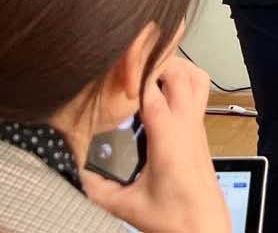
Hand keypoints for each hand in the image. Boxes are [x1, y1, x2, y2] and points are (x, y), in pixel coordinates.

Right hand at [84, 56, 229, 232]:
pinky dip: (184, 81)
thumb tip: (72, 169)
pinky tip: (161, 93)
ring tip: (147, 73)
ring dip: (174, 67)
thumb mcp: (125, 205)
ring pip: (197, 77)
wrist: (205, 227)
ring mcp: (198, 126)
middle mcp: (187, 125)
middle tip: (128, 69)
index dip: (133, 72)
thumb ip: (95, 187)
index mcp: (170, 138)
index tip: (114, 67)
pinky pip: (199, 93)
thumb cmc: (174, 217)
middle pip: (178, 72)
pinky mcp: (201, 131)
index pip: (152, 90)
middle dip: (153, 62)